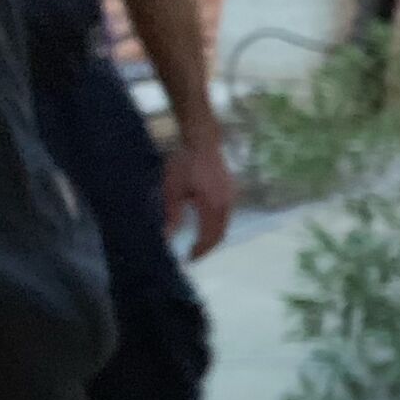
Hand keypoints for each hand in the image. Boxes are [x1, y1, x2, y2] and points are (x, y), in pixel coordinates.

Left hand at [163, 133, 233, 259]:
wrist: (201, 141)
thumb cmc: (185, 164)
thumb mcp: (173, 190)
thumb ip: (173, 215)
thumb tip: (168, 237)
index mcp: (212, 208)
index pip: (209, 238)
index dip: (200, 251)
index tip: (189, 259)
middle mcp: (226, 206)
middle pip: (221, 234)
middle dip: (208, 247)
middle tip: (195, 254)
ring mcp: (231, 198)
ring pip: (225, 225)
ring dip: (214, 236)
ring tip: (200, 241)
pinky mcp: (231, 191)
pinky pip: (227, 215)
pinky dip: (218, 225)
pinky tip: (207, 223)